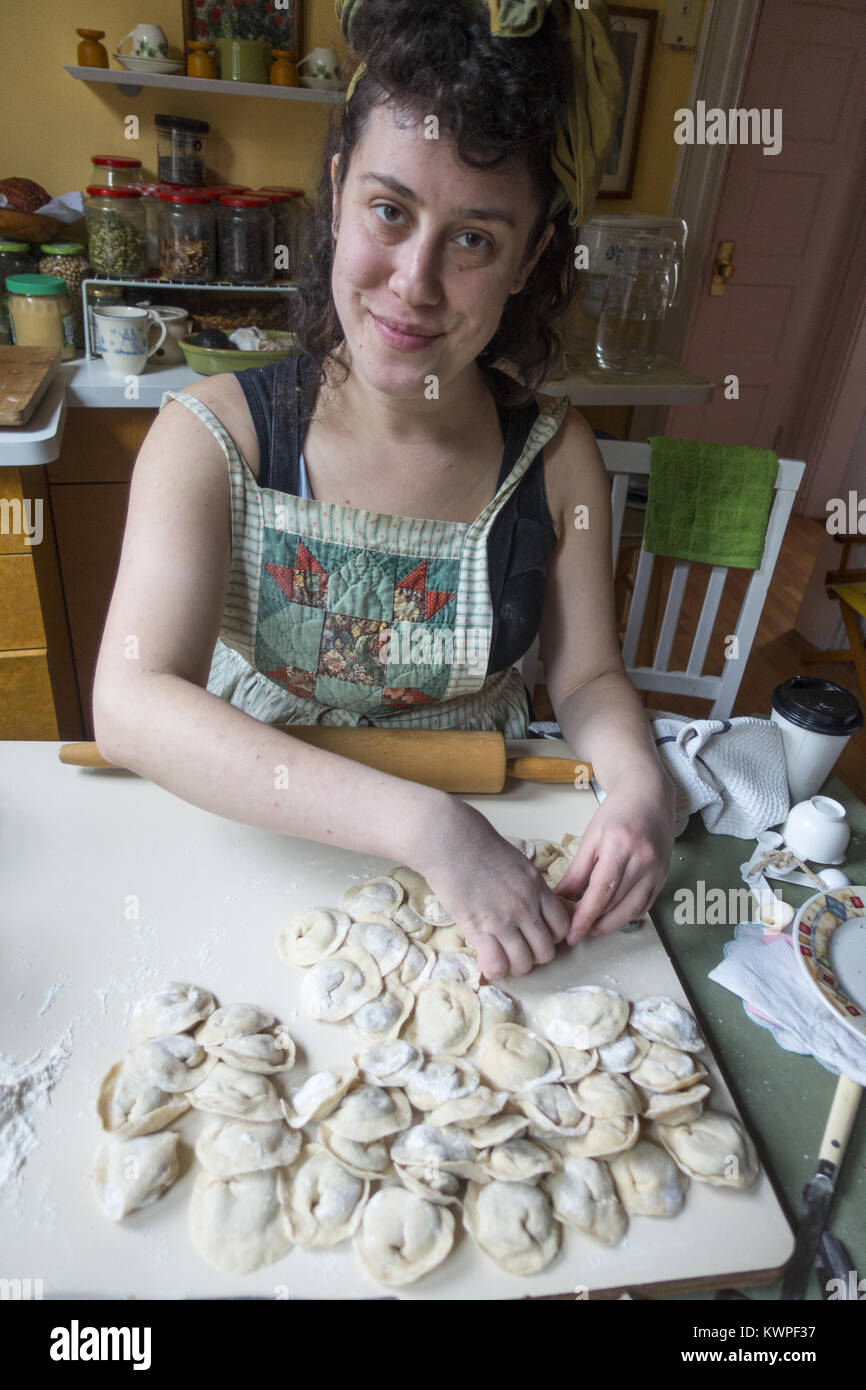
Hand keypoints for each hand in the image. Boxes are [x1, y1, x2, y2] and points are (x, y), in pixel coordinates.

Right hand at [417, 800, 572, 980]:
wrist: (451, 841)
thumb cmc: (479, 846)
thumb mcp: (518, 863)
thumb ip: (530, 887)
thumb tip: (535, 903)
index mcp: (537, 888)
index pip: (561, 927)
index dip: (551, 936)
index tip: (538, 934)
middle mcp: (525, 907)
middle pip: (546, 951)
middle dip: (535, 955)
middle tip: (520, 948)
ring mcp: (502, 920)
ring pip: (523, 963)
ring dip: (515, 965)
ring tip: (504, 957)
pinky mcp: (477, 928)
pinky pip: (496, 964)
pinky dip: (495, 968)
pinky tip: (488, 959)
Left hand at [554, 774, 674, 942]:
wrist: (650, 794)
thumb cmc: (617, 811)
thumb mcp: (592, 837)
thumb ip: (577, 871)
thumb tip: (559, 898)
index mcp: (620, 846)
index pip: (601, 892)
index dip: (585, 917)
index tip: (571, 934)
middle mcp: (642, 860)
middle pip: (617, 905)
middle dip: (595, 924)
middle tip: (577, 933)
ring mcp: (657, 870)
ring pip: (632, 910)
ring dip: (611, 925)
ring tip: (591, 928)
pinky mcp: (664, 875)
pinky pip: (645, 905)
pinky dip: (627, 915)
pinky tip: (612, 916)